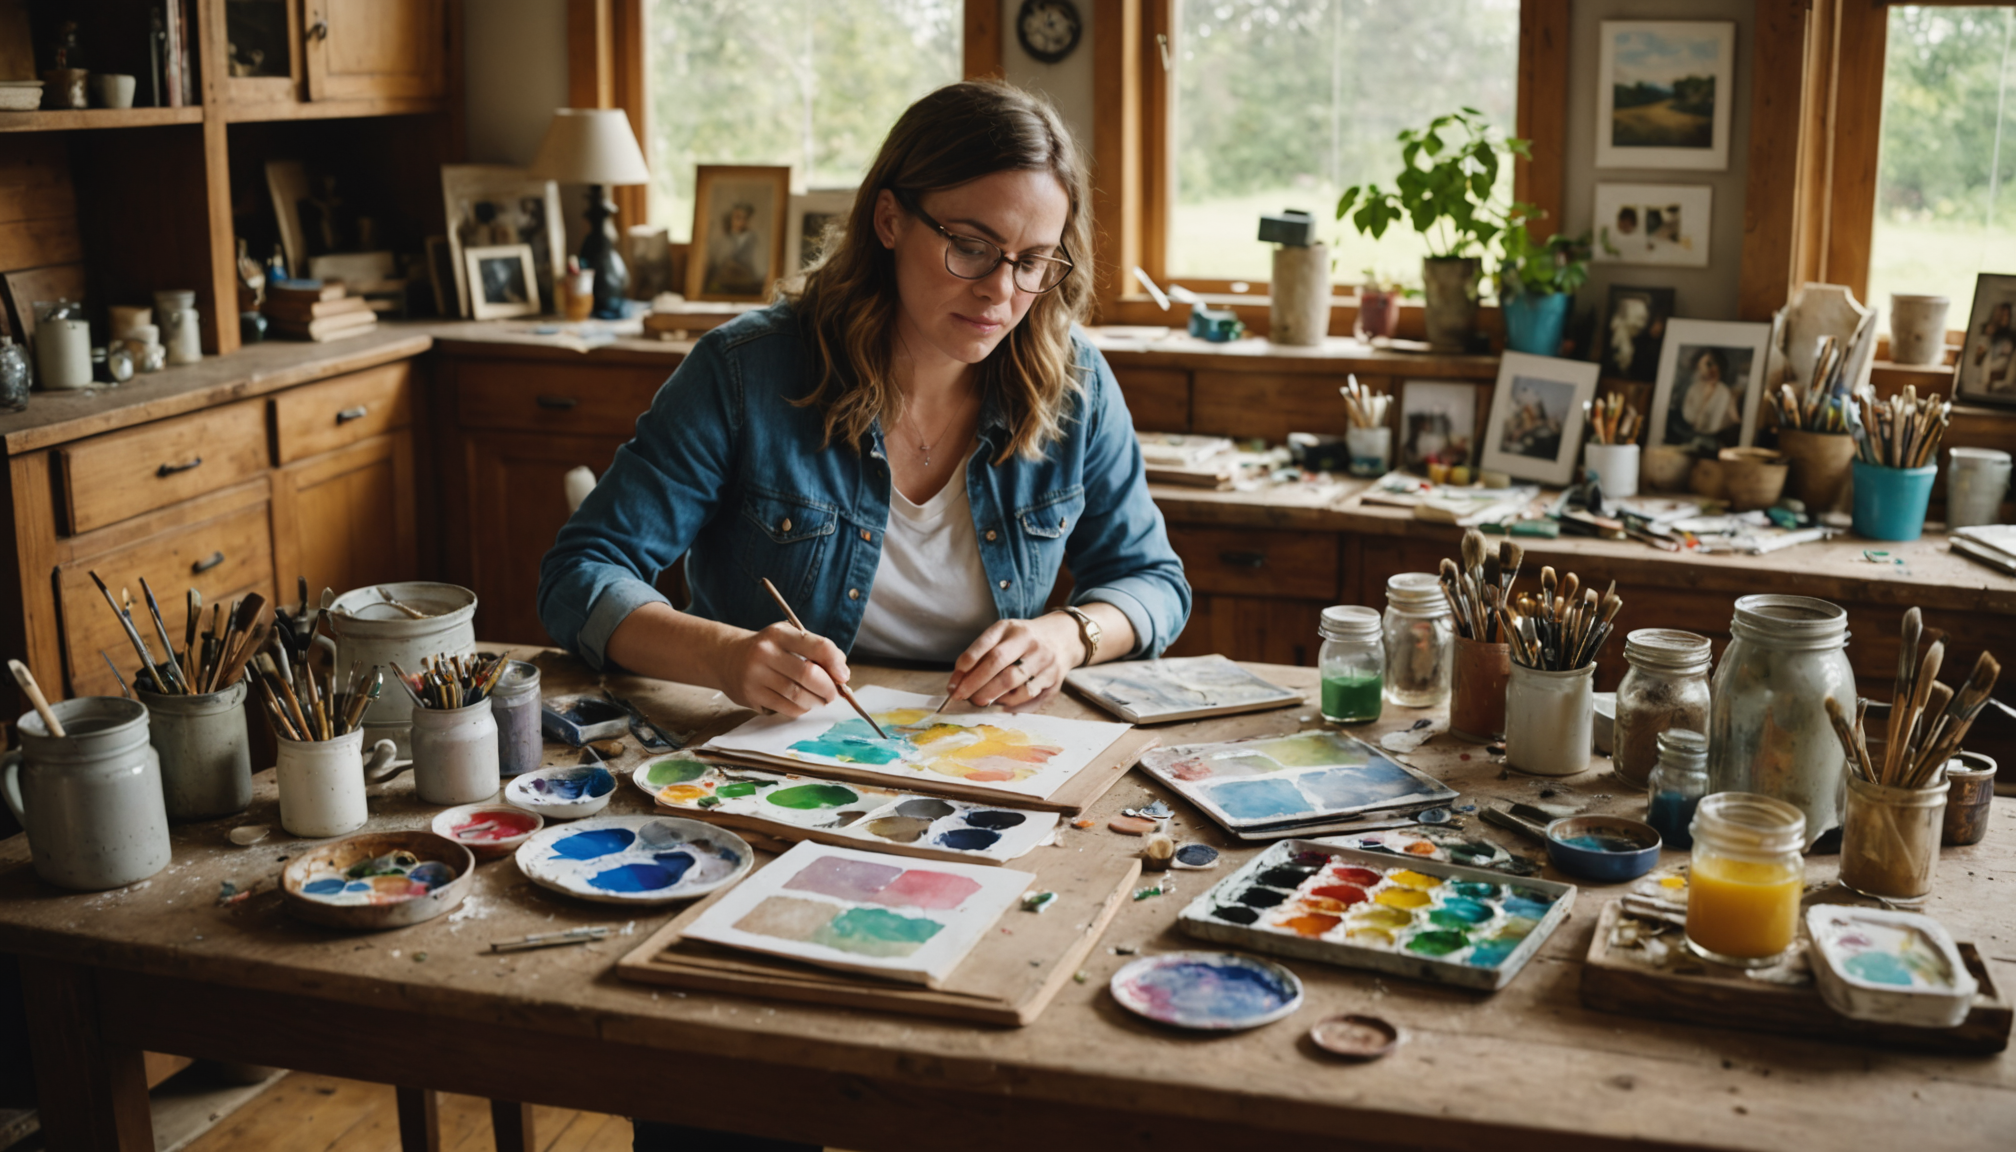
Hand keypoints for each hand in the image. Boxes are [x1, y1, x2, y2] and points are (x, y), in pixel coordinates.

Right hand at [716, 622, 849, 715]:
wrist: (726, 658)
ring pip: (798, 695)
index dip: (835, 662)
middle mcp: (765, 653)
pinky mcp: (751, 696)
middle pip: (808, 675)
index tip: (843, 675)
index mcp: (779, 634)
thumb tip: (842, 672)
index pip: (816, 645)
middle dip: (828, 688)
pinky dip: (801, 709)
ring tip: (820, 699)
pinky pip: (786, 708)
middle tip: (834, 693)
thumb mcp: (787, 638)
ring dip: (816, 701)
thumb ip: (815, 650)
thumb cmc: (767, 649)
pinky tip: (803, 704)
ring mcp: (756, 676)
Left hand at [946, 614, 1079, 710]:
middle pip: (1001, 668)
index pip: (989, 647)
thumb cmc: (1023, 639)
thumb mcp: (1002, 634)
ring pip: (1016, 686)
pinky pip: (1029, 698)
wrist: (1063, 637)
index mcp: (1014, 630)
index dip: (968, 665)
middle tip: (962, 696)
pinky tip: (999, 703)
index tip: (953, 683)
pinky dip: (1010, 704)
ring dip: (992, 696)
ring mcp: (1046, 663)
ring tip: (978, 700)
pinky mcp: (1054, 681)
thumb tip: (956, 683)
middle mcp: (1032, 644)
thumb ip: (980, 654)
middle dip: (977, 685)